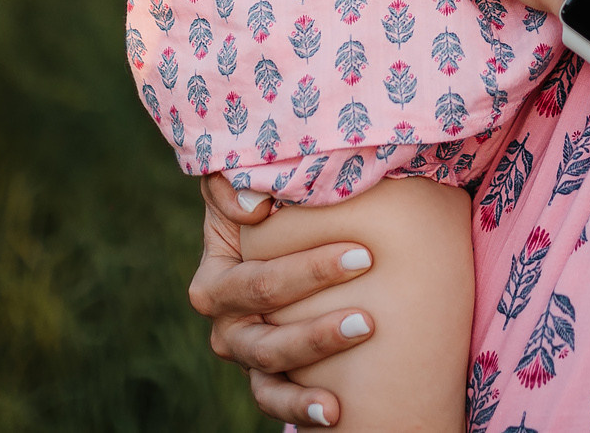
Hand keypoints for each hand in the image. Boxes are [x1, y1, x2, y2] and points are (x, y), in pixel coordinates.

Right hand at [189, 174, 376, 428]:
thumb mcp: (252, 185)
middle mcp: (225, 319)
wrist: (287, 244)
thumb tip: (254, 207)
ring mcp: (246, 352)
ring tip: (364, 329)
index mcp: (216, 276)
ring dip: (316, 346)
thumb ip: (237, 181)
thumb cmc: (276, 209)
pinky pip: (274, 399)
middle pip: (268, 317)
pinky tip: (336, 411)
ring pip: (270, 361)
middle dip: (318, 297)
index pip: (257, 279)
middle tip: (373, 282)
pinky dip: (300, 407)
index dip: (307, 269)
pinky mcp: (265, 377)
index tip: (364, 255)